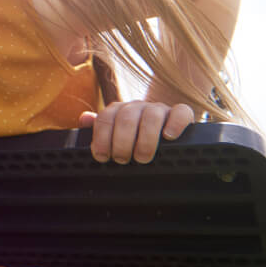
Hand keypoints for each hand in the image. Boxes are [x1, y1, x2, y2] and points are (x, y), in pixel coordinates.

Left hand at [79, 101, 194, 163]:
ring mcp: (159, 108)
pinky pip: (181, 112)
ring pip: (152, 116)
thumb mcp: (115, 133)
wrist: (164, 128)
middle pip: (126, 118)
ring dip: (146, 139)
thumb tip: (84, 118)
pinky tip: (169, 137)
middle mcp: (137, 106)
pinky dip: (175, 124)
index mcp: (119, 110)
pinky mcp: (181, 113)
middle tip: (122, 160)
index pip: (105, 118)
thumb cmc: (134, 137)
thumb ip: (99, 127)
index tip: (102, 157)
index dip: (101, 138)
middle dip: (121, 142)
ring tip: (142, 158)